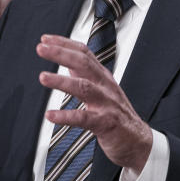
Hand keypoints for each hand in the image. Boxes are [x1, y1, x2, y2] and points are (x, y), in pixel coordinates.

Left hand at [36, 34, 151, 172]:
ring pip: (84, 87)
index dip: (65, 44)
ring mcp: (106, 104)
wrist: (138, 141)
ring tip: (43, 77)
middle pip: (83, 64)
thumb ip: (84, 74)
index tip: (45, 39)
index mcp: (102, 76)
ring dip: (62, 81)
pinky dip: (66, 116)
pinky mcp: (105, 123)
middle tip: (41, 48)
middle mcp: (105, 86)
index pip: (84, 53)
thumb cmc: (116, 114)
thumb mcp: (102, 89)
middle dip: (61, 54)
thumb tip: (66, 58)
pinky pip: (83, 118)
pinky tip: (50, 115)